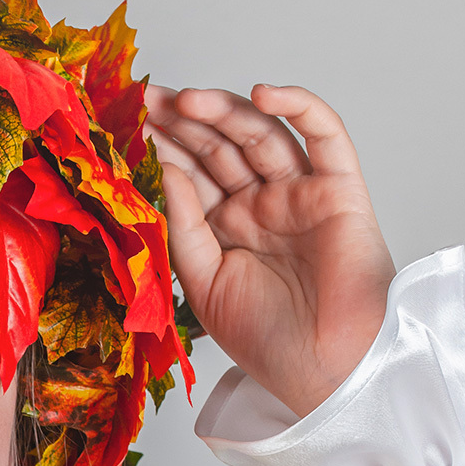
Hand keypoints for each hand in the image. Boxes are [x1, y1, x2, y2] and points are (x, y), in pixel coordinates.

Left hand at [145, 83, 395, 416]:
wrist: (324, 371)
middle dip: (182, 120)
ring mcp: (299, 193)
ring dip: (223, 111)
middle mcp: (261, 204)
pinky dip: (298, 106)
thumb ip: (183, 225)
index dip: (162, 146)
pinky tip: (261, 94)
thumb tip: (166, 169)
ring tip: (184, 101)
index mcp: (227, 227)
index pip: (190, 173)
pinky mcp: (338, 188)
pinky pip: (324, 134)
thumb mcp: (202, 282)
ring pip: (260, 134)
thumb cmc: (268, 339)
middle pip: (219, 146)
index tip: (125, 122)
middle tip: (145, 98)